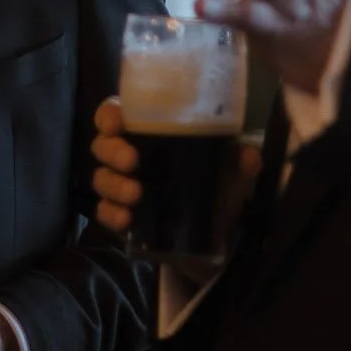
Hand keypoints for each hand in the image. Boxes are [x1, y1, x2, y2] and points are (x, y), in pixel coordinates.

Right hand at [92, 96, 261, 242]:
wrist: (215, 237)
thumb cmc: (217, 190)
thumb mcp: (233, 174)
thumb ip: (241, 163)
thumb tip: (249, 152)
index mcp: (150, 134)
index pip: (116, 113)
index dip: (109, 114)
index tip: (117, 123)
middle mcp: (129, 155)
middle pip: (102, 144)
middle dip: (112, 150)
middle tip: (133, 161)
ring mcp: (122, 186)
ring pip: (100, 178)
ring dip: (113, 183)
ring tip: (136, 194)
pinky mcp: (122, 217)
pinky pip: (104, 213)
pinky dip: (111, 214)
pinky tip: (126, 219)